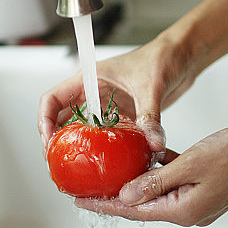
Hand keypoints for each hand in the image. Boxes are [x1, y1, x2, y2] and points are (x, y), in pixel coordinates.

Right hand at [38, 37, 197, 154]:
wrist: (182, 57)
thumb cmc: (162, 58)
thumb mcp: (152, 86)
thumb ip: (150, 115)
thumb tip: (152, 142)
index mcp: (90, 79)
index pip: (53, 100)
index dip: (45, 122)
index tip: (49, 143)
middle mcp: (94, 95)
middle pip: (62, 121)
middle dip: (57, 143)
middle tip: (58, 165)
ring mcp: (108, 107)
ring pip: (83, 131)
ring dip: (78, 149)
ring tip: (76, 170)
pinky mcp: (123, 117)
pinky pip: (106, 137)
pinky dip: (103, 151)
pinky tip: (106, 165)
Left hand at [76, 122, 227, 226]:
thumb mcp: (189, 165)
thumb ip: (155, 182)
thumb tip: (126, 196)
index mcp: (184, 211)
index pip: (134, 210)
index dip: (105, 204)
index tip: (80, 201)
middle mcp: (189, 211)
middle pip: (143, 203)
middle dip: (116, 192)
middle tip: (88, 184)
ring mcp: (198, 200)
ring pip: (158, 190)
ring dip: (138, 179)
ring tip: (110, 168)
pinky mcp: (205, 187)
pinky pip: (175, 181)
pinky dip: (160, 170)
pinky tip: (146, 155)